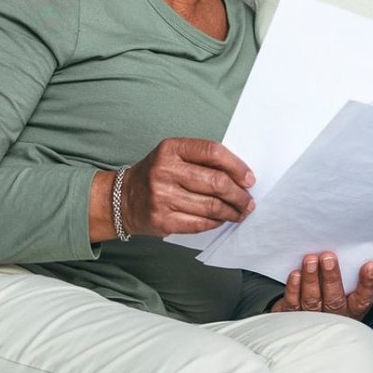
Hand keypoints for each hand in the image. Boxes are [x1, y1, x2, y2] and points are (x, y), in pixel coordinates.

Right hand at [119, 138, 255, 237]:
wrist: (122, 199)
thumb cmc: (158, 174)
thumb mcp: (174, 155)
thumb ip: (203, 160)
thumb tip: (241, 177)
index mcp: (171, 148)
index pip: (213, 152)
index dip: (236, 166)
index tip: (249, 179)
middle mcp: (165, 171)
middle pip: (215, 182)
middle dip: (239, 194)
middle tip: (248, 201)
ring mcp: (162, 197)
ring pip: (211, 206)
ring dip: (232, 211)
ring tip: (240, 212)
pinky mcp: (162, 221)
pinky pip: (200, 223)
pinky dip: (216, 222)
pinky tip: (222, 219)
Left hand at [269, 251, 372, 320]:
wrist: (307, 319)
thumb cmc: (330, 295)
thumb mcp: (345, 289)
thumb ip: (348, 274)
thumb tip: (346, 247)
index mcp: (352, 309)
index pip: (363, 299)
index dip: (367, 283)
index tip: (369, 265)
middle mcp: (334, 315)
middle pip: (334, 299)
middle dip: (331, 278)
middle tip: (328, 258)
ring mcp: (313, 318)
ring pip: (312, 300)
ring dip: (311, 279)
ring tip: (311, 260)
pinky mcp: (294, 316)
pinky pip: (294, 303)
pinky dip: (294, 288)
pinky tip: (296, 274)